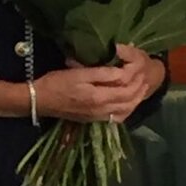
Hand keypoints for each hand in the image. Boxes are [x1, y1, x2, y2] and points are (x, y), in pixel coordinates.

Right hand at [36, 46, 164, 123]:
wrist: (40, 101)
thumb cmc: (57, 83)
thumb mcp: (78, 73)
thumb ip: (102, 74)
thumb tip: (122, 71)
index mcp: (99, 97)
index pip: (126, 89)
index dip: (135, 78)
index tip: (139, 65)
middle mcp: (102, 110)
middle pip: (129, 101)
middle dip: (140, 89)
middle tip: (145, 76)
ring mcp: (97, 117)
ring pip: (125, 111)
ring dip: (135, 100)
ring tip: (141, 89)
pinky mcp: (92, 119)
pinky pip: (116, 118)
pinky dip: (126, 111)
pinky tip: (126, 104)